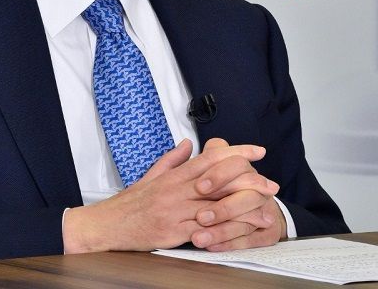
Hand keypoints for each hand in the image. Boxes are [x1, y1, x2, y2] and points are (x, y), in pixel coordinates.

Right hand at [63, 138, 267, 252]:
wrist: (106, 226)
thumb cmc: (129, 203)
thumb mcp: (149, 176)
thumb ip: (171, 160)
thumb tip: (187, 145)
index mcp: (173, 176)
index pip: (210, 158)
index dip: (236, 152)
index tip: (257, 151)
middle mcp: (177, 191)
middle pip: (220, 181)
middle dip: (249, 181)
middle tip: (270, 183)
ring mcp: (176, 212)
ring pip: (216, 206)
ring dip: (244, 208)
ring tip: (265, 209)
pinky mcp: (173, 233)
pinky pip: (204, 230)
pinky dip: (224, 230)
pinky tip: (241, 231)